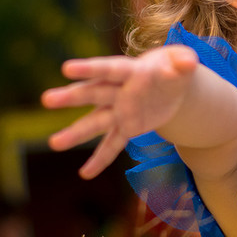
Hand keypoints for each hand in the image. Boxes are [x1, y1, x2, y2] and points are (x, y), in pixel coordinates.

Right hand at [41, 45, 200, 178]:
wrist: (172, 86)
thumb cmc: (174, 68)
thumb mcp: (182, 63)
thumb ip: (184, 62)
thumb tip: (189, 63)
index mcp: (132, 71)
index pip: (109, 69)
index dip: (90, 69)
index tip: (66, 68)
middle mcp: (120, 91)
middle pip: (94, 93)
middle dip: (72, 96)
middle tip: (47, 99)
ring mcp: (120, 111)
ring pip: (96, 122)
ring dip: (76, 133)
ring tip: (54, 143)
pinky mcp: (126, 127)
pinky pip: (112, 145)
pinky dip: (101, 159)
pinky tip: (86, 174)